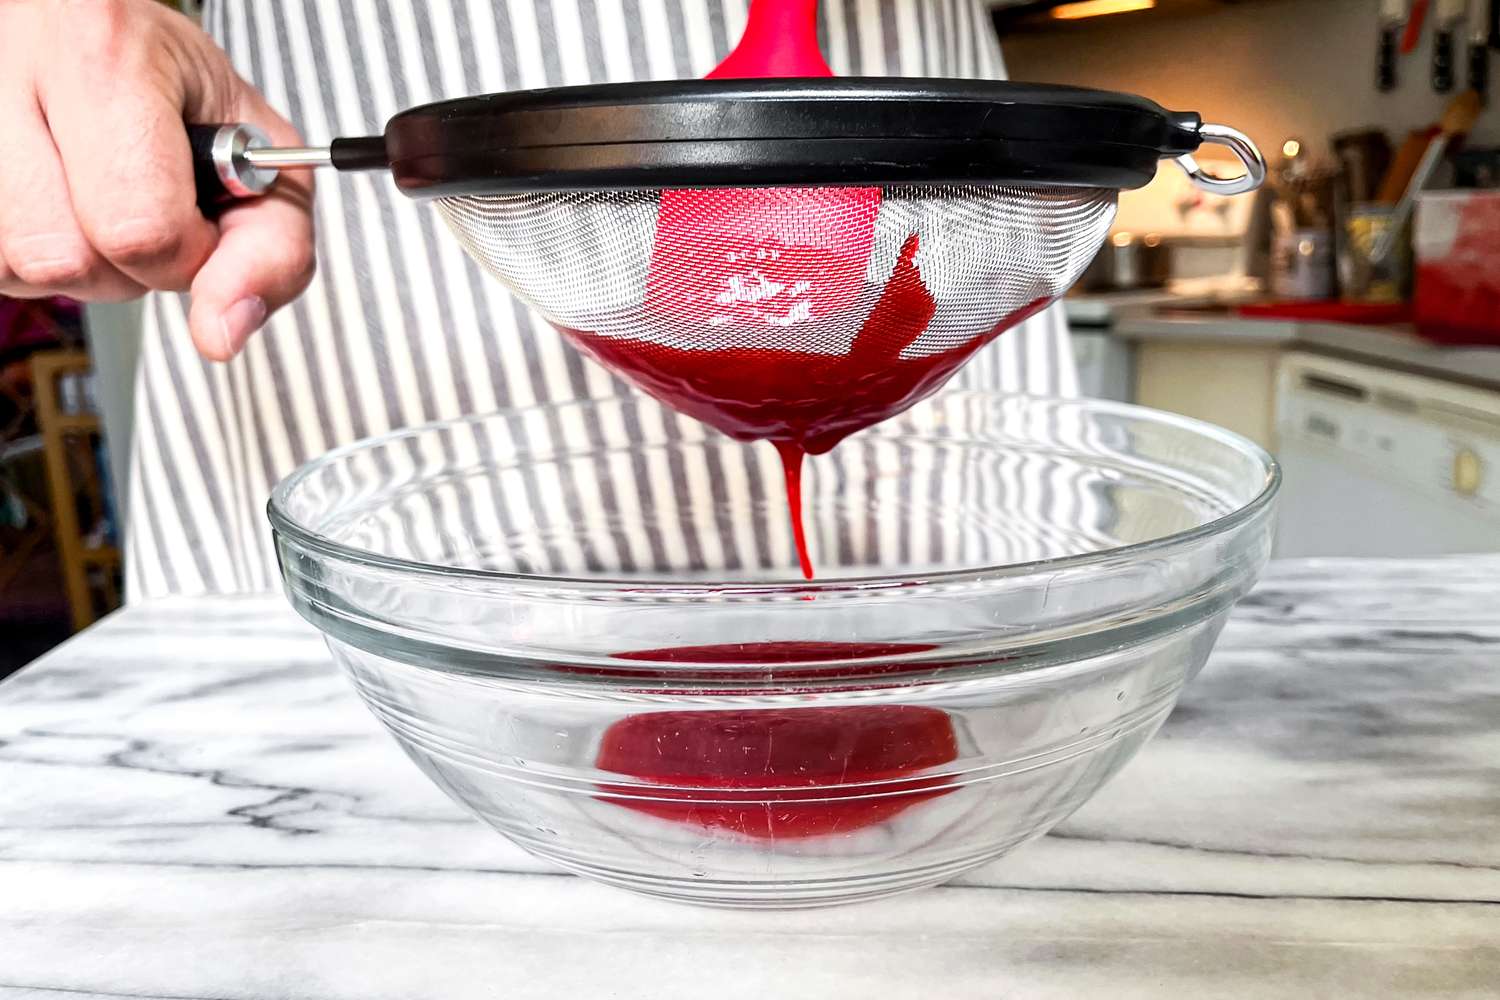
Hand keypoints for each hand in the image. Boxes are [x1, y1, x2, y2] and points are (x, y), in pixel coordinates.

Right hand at [0, 0, 314, 360]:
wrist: (101, 30)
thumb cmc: (183, 92)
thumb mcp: (264, 161)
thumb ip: (270, 253)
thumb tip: (222, 333)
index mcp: (106, 57)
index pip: (140, 228)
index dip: (185, 254)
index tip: (200, 222)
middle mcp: (14, 72)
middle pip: (64, 258)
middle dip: (126, 266)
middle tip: (149, 213)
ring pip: (15, 266)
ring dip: (75, 262)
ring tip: (99, 205)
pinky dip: (32, 255)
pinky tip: (59, 209)